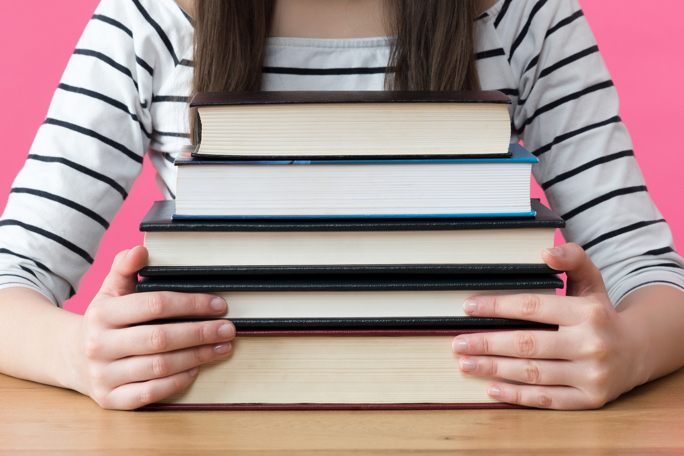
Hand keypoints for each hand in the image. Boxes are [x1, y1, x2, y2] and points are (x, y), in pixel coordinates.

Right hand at [70, 246, 234, 409]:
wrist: (71, 357)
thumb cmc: (104, 320)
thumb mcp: (110, 290)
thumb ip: (125, 268)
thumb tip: (141, 250)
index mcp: (101, 314)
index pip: (155, 304)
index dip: (191, 303)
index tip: (219, 305)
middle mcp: (98, 345)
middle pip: (160, 338)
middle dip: (200, 333)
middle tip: (228, 329)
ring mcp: (103, 375)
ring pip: (159, 367)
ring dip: (197, 357)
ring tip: (221, 347)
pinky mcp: (110, 399)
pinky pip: (150, 393)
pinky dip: (177, 382)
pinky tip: (196, 369)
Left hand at [452, 243, 646, 409]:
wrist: (638, 351)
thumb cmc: (601, 314)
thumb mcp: (592, 281)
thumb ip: (572, 259)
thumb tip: (546, 253)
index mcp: (587, 313)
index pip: (532, 307)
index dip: (497, 306)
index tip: (469, 307)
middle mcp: (591, 345)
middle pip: (527, 344)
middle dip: (487, 344)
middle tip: (458, 343)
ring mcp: (592, 375)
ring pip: (533, 373)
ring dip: (494, 369)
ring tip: (466, 363)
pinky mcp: (590, 399)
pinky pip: (547, 399)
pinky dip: (517, 395)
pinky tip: (491, 388)